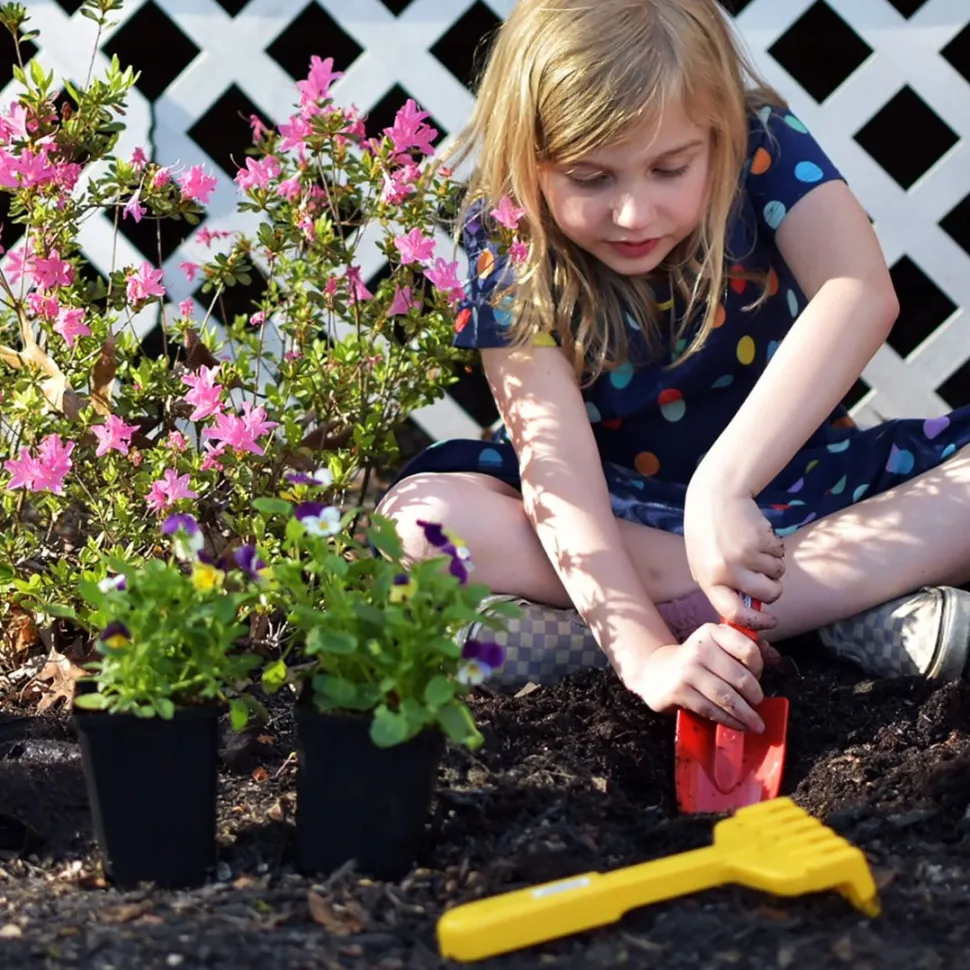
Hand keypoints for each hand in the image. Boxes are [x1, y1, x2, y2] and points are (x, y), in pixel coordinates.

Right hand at [623, 623, 769, 731]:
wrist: (656, 671)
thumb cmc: (695, 661)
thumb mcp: (716, 648)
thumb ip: (743, 650)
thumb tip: (778, 659)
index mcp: (712, 632)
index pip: (748, 649)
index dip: (759, 667)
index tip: (758, 677)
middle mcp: (700, 647)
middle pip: (740, 677)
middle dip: (755, 696)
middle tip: (758, 704)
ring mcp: (688, 669)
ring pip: (727, 697)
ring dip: (745, 714)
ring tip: (756, 724)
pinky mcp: (680, 690)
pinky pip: (712, 709)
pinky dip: (729, 721)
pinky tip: (737, 725)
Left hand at [683, 483, 784, 627]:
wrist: (715, 497)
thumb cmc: (706, 533)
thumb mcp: (701, 562)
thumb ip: (719, 586)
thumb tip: (744, 613)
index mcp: (709, 580)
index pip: (733, 612)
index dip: (756, 622)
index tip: (771, 623)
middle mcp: (728, 570)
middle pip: (768, 594)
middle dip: (774, 589)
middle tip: (767, 578)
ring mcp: (746, 555)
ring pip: (778, 573)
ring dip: (773, 564)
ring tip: (754, 548)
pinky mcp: (762, 539)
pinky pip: (781, 554)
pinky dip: (775, 548)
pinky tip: (757, 536)